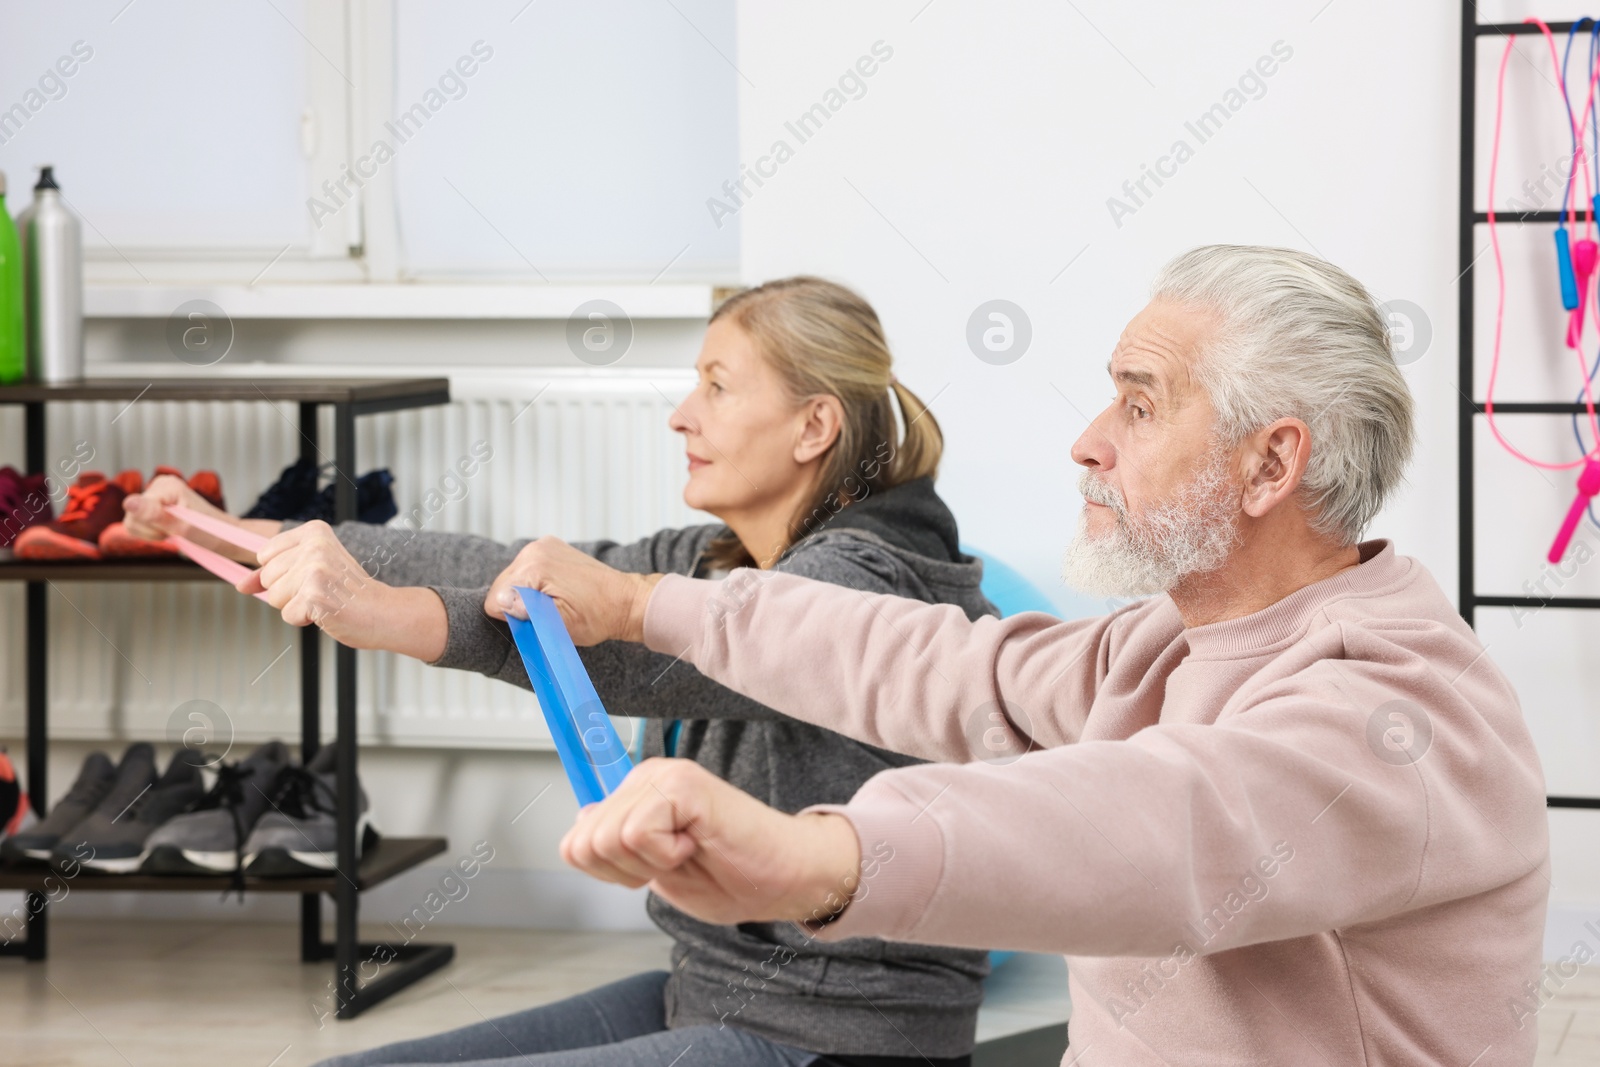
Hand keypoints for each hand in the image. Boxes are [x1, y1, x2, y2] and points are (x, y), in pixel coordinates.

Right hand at [122, 474, 278, 562]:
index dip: (151, 527)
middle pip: (131, 516)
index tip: (173, 529)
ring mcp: (157, 494)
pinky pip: (138, 523)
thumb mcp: (181, 527)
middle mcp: (159, 484)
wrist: (224, 535)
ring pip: (132, 521)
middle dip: (151, 530)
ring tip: (173, 531)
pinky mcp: (155, 503)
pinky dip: (151, 532)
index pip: (135, 510)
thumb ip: (153, 514)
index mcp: (166, 486)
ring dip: (151, 532)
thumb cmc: (209, 533)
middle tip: (175, 531)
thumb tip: (127, 502)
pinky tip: (167, 530)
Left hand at [237, 520, 398, 648]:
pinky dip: (305, 620)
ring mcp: (314, 568)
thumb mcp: (311, 571)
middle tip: (323, 590)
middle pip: (267, 577)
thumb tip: (240, 585)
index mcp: (314, 531)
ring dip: (296, 606)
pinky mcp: (314, 594)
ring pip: (274, 597)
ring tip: (326, 600)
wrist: (383, 612)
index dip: (283, 574)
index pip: (265, 556)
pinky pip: (288, 615)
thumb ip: (272, 573)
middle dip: (288, 592)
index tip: (315, 575)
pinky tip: (327, 611)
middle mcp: (314, 545)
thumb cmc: (349, 592)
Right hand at [485, 536, 660, 644]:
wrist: (626, 601)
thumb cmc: (598, 616)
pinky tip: (556, 590)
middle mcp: (536, 550)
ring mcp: (544, 545)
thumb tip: (502, 602)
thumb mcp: (561, 624)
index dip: (512, 617)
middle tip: (547, 612)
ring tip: (554, 601)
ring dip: (527, 593)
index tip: (536, 620)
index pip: (495, 599)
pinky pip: (528, 569)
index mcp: (535, 567)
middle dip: (519, 604)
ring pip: (514, 578)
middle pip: (503, 586)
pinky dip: (536, 583)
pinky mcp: (551, 547)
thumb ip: (527, 612)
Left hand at [560, 758, 864, 926]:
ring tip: (686, 852)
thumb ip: (618, 848)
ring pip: (607, 839)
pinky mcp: (683, 785)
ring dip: (648, 863)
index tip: (650, 872)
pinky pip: (637, 834)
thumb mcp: (657, 872)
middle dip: (624, 872)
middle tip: (673, 863)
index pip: (575, 842)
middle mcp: (645, 777)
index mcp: (636, 795)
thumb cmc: (732, 875)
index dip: (608, 874)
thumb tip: (580, 823)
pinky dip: (665, 856)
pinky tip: (695, 845)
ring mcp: (663, 777)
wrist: (787, 877)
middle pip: (584, 844)